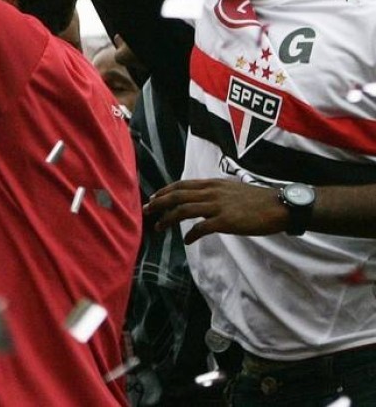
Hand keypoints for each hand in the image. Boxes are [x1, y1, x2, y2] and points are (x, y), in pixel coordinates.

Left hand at [145, 178, 288, 243]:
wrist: (279, 206)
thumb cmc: (257, 200)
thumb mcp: (231, 189)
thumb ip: (214, 193)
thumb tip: (200, 199)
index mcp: (213, 184)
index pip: (181, 185)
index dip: (164, 191)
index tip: (153, 198)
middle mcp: (212, 192)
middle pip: (177, 196)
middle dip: (158, 203)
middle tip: (146, 211)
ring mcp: (218, 206)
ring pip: (184, 210)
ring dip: (168, 220)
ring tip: (158, 228)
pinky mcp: (226, 221)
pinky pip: (201, 228)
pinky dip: (191, 235)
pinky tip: (187, 241)